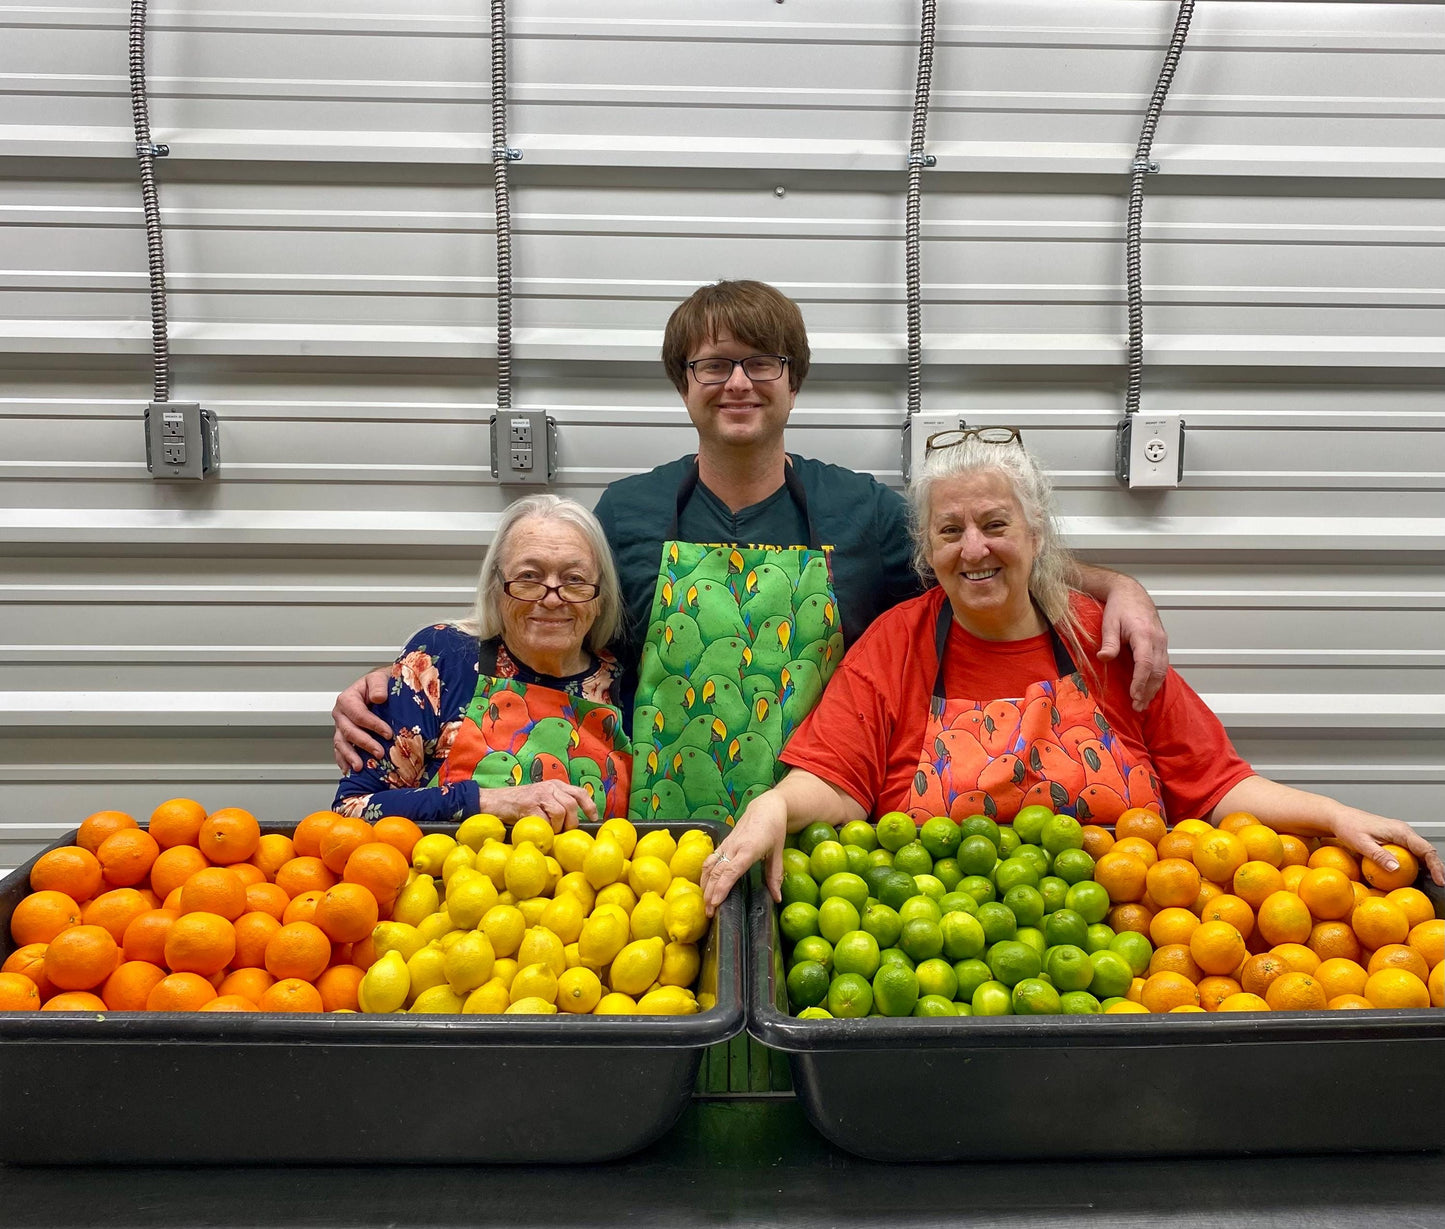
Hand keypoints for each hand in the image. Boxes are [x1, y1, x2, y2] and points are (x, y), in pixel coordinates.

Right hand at [332, 669, 392, 771]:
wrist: (379, 689)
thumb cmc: (380, 684)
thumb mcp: (380, 678)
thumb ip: (378, 685)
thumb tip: (378, 697)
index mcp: (348, 699)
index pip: (358, 714)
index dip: (373, 725)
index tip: (387, 733)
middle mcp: (341, 714)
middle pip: (348, 731)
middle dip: (364, 743)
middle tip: (379, 753)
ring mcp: (340, 727)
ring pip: (341, 743)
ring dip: (350, 756)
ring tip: (360, 767)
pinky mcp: (344, 737)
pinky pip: (339, 750)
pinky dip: (343, 761)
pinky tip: (349, 770)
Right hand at [480, 782, 597, 831]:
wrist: (493, 801)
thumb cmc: (518, 804)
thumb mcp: (540, 798)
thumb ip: (555, 804)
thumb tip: (572, 823)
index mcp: (555, 785)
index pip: (579, 792)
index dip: (589, 806)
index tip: (594, 818)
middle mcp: (549, 787)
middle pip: (571, 805)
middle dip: (571, 822)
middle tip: (563, 832)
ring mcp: (538, 795)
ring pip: (560, 812)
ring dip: (557, 827)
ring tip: (549, 831)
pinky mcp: (528, 806)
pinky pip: (544, 821)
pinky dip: (544, 830)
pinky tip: (538, 832)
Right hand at [700, 796, 787, 916]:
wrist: (766, 807)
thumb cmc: (774, 828)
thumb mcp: (778, 852)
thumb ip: (775, 876)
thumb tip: (777, 898)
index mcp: (748, 849)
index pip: (731, 871)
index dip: (722, 888)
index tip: (715, 903)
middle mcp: (734, 847)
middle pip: (717, 872)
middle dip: (710, 893)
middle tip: (708, 913)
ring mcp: (726, 844)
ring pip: (709, 866)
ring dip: (705, 885)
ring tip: (704, 903)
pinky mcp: (723, 843)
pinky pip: (710, 859)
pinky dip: (705, 874)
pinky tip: (704, 887)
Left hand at [1096, 576, 1168, 710]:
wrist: (1131, 593)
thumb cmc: (1119, 607)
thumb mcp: (1109, 622)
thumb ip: (1109, 642)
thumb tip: (1104, 658)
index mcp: (1144, 633)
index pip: (1145, 662)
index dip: (1140, 681)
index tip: (1134, 695)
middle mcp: (1157, 638)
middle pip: (1157, 670)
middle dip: (1148, 690)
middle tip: (1138, 706)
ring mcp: (1162, 640)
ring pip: (1162, 669)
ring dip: (1154, 687)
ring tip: (1143, 703)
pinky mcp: (1161, 643)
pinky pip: (1163, 664)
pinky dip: (1157, 678)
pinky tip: (1149, 689)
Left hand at [1328, 806, 1444, 886]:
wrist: (1339, 818)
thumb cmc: (1348, 826)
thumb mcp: (1361, 843)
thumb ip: (1378, 856)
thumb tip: (1396, 869)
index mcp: (1399, 831)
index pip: (1425, 849)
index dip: (1436, 866)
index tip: (1439, 880)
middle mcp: (1403, 831)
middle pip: (1427, 851)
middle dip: (1436, 868)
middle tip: (1439, 885)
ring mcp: (1399, 835)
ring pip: (1420, 852)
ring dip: (1427, 867)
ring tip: (1431, 883)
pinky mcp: (1393, 840)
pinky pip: (1409, 852)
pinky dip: (1415, 864)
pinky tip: (1412, 875)